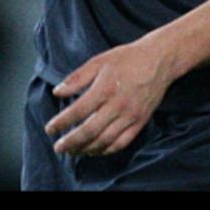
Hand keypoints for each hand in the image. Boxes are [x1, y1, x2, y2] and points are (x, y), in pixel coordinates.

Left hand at [44, 38, 175, 155]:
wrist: (160, 60)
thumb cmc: (128, 58)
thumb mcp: (99, 61)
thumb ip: (77, 78)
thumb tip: (57, 92)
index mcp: (105, 88)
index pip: (78, 112)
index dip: (61, 123)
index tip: (50, 129)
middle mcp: (118, 105)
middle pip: (90, 131)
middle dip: (70, 142)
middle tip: (58, 147)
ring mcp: (131, 115)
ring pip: (105, 141)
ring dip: (86, 149)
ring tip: (73, 151)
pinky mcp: (140, 121)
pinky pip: (121, 142)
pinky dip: (106, 150)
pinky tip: (95, 150)